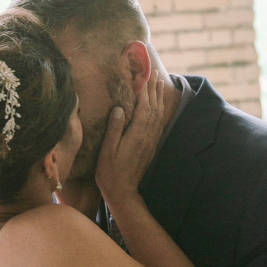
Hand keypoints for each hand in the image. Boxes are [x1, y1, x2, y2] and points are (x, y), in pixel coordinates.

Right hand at [95, 70, 163, 215]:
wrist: (122, 192)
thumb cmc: (109, 172)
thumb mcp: (107, 151)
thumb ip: (114, 129)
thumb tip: (119, 108)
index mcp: (136, 135)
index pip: (144, 108)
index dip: (144, 91)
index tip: (144, 76)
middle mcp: (146, 137)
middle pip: (154, 109)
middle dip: (154, 90)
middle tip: (154, 74)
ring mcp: (150, 142)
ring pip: (158, 116)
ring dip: (159, 99)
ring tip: (159, 85)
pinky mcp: (150, 147)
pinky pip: (158, 124)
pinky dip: (159, 111)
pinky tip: (158, 107)